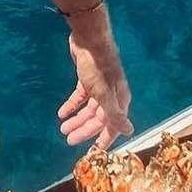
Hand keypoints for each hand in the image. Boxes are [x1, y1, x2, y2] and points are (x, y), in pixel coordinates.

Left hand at [57, 10, 132, 149]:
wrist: (89, 39)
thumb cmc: (99, 67)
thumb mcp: (104, 93)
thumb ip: (114, 114)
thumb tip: (130, 132)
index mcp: (119, 99)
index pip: (113, 124)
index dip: (104, 138)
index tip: (94, 152)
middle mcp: (111, 95)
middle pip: (98, 118)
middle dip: (84, 130)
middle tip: (68, 139)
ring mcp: (99, 86)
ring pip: (88, 109)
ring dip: (76, 119)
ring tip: (63, 128)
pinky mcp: (87, 79)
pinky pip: (80, 97)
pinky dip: (71, 105)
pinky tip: (62, 113)